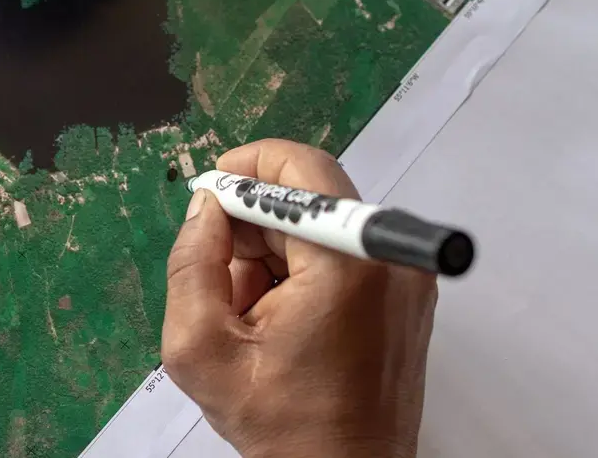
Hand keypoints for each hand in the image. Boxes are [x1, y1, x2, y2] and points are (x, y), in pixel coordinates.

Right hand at [162, 140, 437, 457]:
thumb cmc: (285, 427)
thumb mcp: (203, 350)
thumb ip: (191, 265)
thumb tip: (206, 209)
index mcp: (347, 265)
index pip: (300, 169)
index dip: (246, 170)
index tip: (210, 195)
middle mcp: (389, 260)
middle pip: (308, 199)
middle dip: (251, 227)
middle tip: (220, 276)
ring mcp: (405, 278)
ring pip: (321, 226)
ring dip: (273, 255)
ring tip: (249, 315)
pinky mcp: (406, 295)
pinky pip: (343, 254)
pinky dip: (301, 272)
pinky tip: (277, 321)